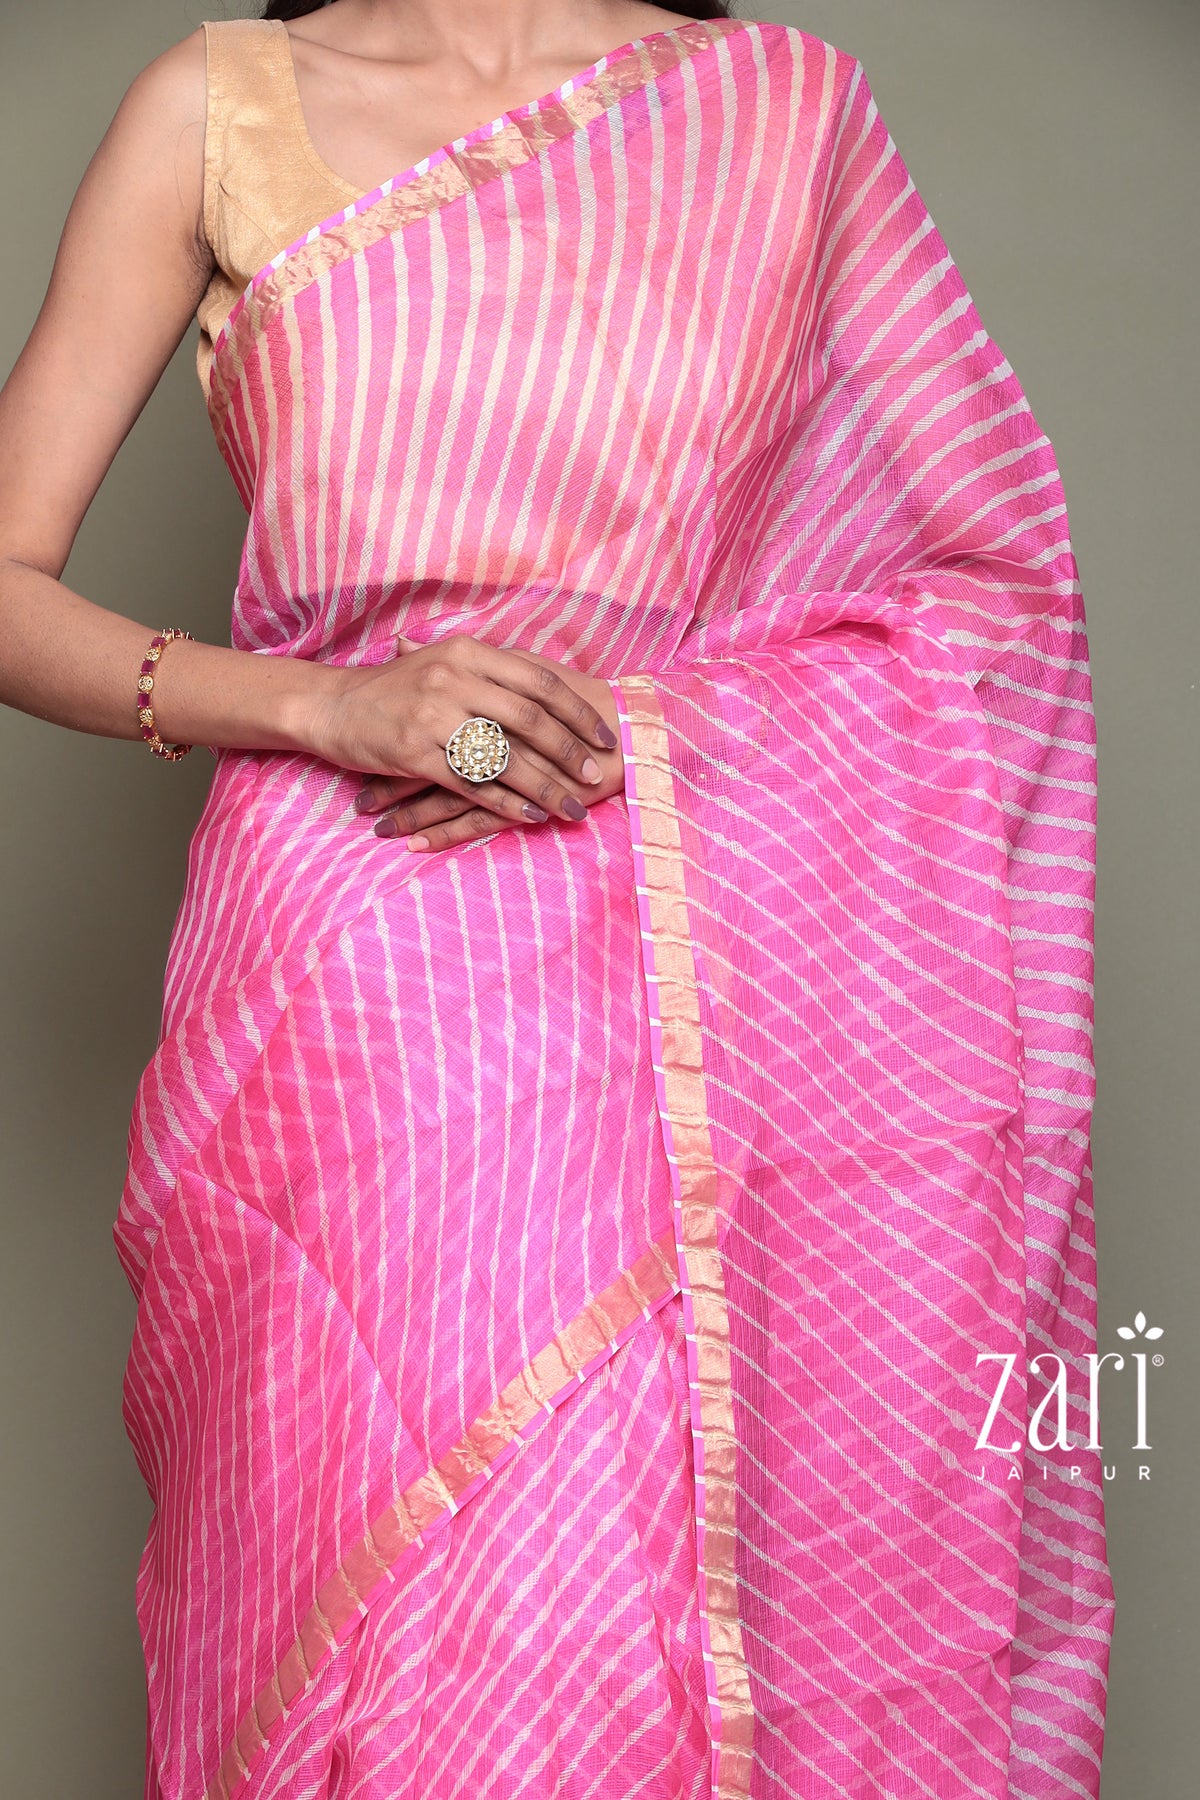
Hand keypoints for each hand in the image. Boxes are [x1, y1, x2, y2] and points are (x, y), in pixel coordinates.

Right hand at [305, 632, 618, 828]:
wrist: (331, 705)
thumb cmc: (394, 687)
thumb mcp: (442, 661)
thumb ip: (491, 670)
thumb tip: (549, 684)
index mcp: (468, 652)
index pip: (539, 681)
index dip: (576, 711)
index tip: (604, 736)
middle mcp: (453, 679)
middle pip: (529, 720)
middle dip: (570, 753)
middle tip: (597, 776)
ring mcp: (433, 716)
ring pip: (504, 757)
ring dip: (545, 787)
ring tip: (574, 808)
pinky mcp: (414, 753)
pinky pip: (471, 784)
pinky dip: (506, 803)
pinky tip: (531, 816)